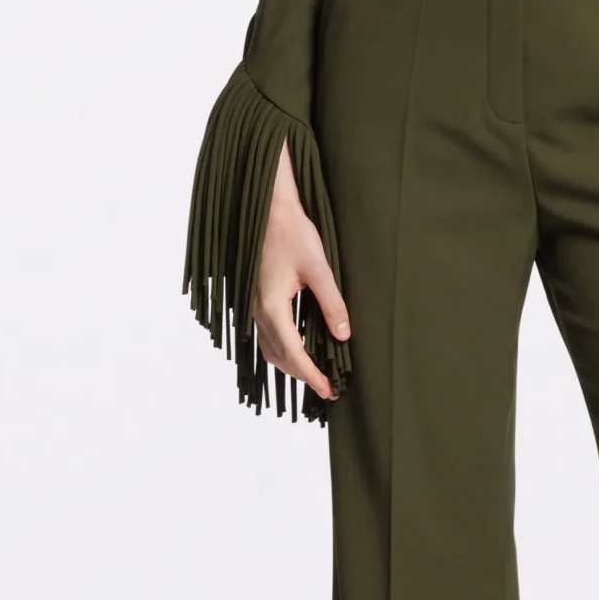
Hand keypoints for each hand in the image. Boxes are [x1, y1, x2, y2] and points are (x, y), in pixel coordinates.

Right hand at [253, 140, 350, 399]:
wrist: (268, 208)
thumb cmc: (291, 232)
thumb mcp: (319, 268)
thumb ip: (332, 303)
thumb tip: (343, 335)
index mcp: (272, 306)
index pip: (293, 353)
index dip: (312, 375)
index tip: (329, 390)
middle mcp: (259, 310)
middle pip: (278, 357)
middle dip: (302, 376)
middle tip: (327, 389)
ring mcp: (255, 305)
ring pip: (269, 348)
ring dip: (290, 365)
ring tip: (314, 374)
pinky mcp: (257, 298)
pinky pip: (267, 334)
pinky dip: (282, 349)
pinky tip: (298, 347)